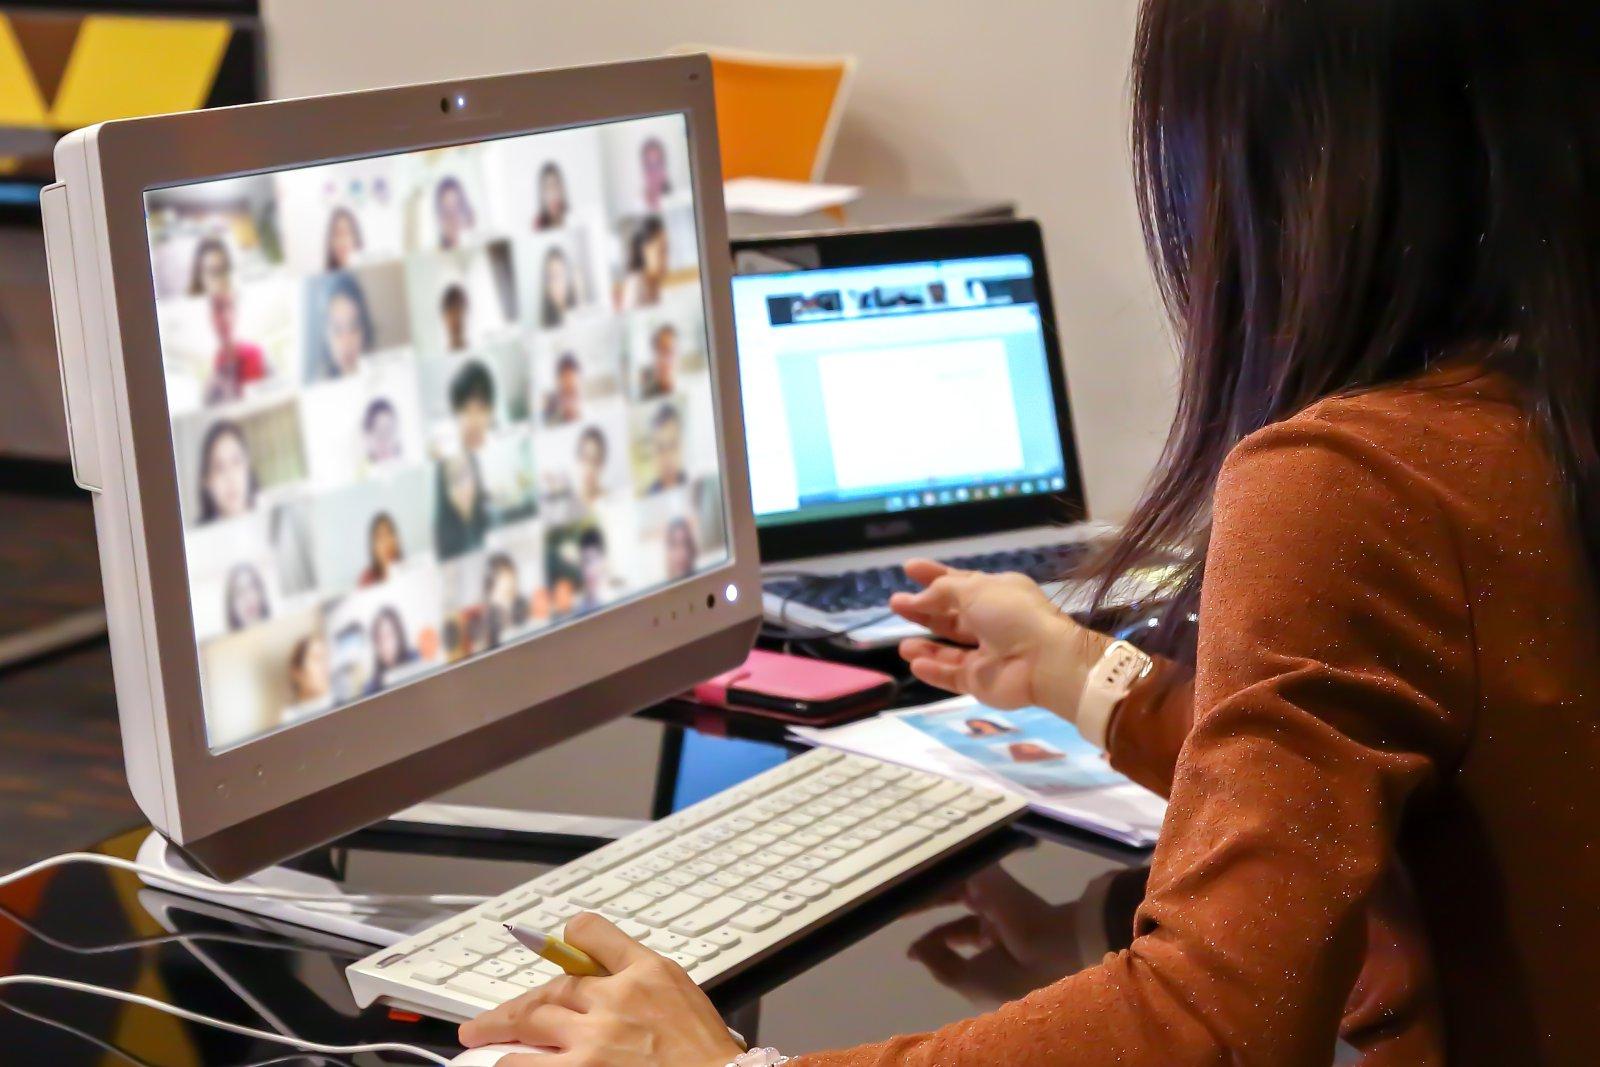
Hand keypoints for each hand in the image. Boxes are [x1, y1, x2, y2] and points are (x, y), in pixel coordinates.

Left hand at [459, 912, 743, 1066]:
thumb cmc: (706, 1057)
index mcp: (648, 973)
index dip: (570, 939)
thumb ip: (645, 986)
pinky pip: (528, 1063)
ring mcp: (595, 1037)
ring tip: (482, 1038)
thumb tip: (606, 985)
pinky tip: (503, 1062)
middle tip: (491, 1017)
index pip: (593, 933)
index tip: (556, 946)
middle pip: (553, 984)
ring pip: (532, 1020)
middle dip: (518, 1002)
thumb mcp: (684, 1000)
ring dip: (502, 1029)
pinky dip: (511, 1061)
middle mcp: (617, 997)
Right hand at [890, 560, 1110, 715]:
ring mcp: (986, 655)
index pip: (960, 582)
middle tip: (895, 603)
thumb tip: (918, 598)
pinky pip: (952, 676)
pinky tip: (914, 663)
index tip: (909, 568)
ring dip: (925, 646)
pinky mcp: (981, 682)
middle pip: (951, 616)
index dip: (934, 575)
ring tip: (902, 645)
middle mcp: (991, 622)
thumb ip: (941, 591)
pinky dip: (934, 670)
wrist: (1044, 661)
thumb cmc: (1013, 615)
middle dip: (924, 610)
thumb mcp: (975, 589)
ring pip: (949, 650)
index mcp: (996, 593)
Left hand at [908, 866, 1091, 1010]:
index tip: (912, 948)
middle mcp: (994, 915)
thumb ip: (939, 964)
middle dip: (924, 903)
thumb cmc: (1013, 977)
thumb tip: (913, 949)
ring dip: (925, 885)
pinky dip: (937, 870)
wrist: (1050, 954)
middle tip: (894, 903)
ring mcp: (992, 894)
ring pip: (951, 882)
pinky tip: (913, 872)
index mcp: (996, 942)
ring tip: (896, 887)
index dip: (935, 938)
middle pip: (952, 900)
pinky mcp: (990, 875)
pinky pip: (957, 868)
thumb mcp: (969, 981)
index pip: (958, 931)